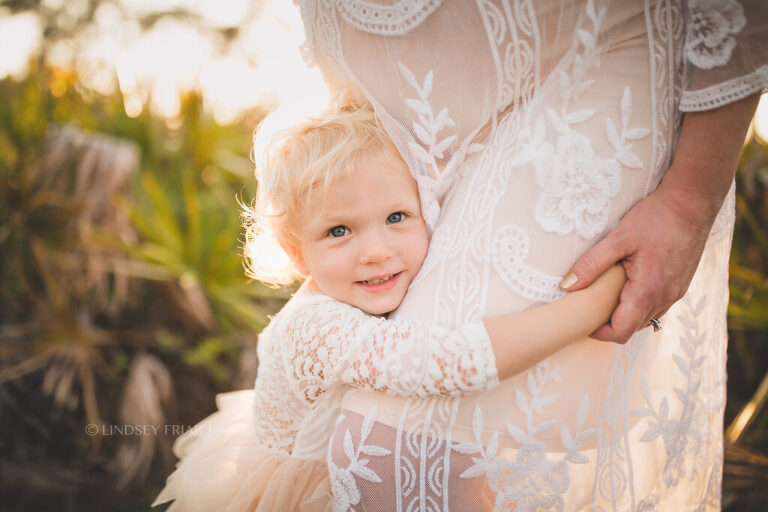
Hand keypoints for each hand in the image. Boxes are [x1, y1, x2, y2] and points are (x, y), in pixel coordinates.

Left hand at [560, 184, 714, 342]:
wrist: (691, 204)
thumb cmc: (655, 218)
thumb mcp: (618, 238)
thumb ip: (592, 264)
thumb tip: (567, 286)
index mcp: (648, 291)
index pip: (620, 332)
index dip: (598, 332)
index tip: (582, 320)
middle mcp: (665, 299)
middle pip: (631, 328)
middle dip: (608, 324)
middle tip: (588, 307)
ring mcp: (675, 294)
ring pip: (644, 319)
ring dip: (624, 314)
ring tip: (604, 296)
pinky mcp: (679, 286)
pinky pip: (655, 307)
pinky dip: (638, 304)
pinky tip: (625, 286)